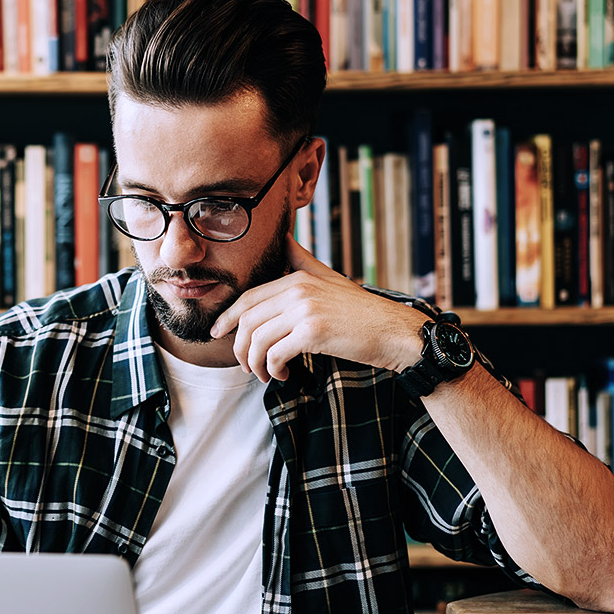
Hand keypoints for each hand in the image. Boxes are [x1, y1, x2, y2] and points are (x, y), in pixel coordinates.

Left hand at [209, 237, 429, 381]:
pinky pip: (275, 354)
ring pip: (258, 339)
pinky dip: (273, 369)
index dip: (228, 317)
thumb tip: (284, 239)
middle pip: (248, 319)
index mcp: (298, 279)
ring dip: (255, 363)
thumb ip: (303, 261)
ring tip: (265, 374)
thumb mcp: (330, 279)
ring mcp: (305, 310)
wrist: (394, 331)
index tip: (218, 333)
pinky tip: (282, 375)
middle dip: (239, 347)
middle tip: (245, 365)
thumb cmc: (362, 312)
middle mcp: (298, 290)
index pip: (249, 298)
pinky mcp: (313, 332)